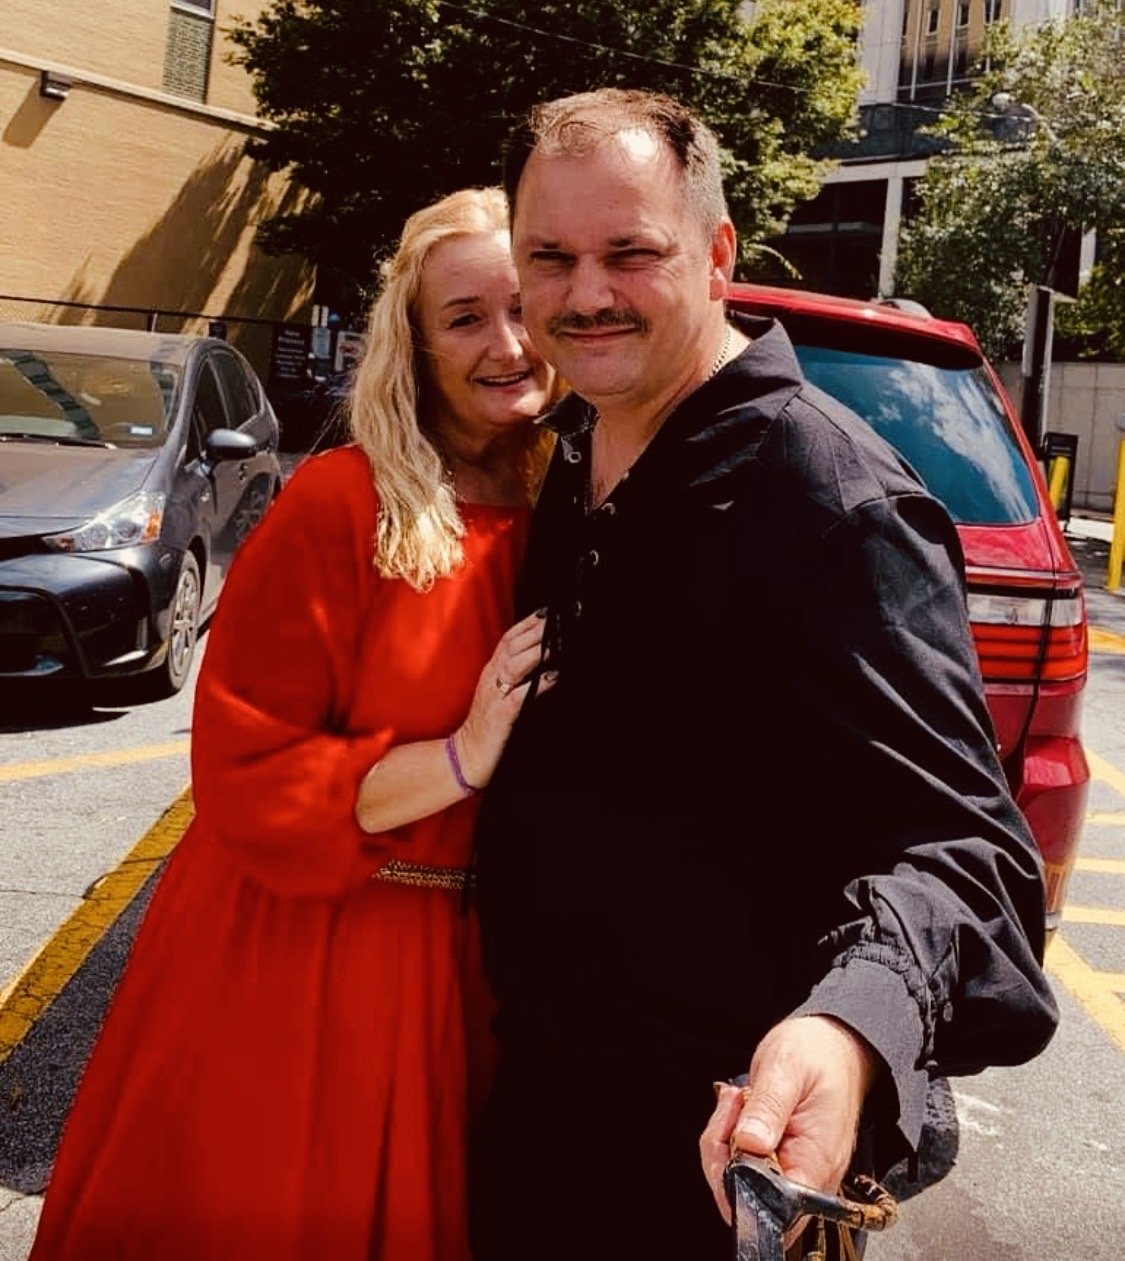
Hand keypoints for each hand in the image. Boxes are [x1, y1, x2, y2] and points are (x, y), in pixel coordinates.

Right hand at [456, 609, 554, 786]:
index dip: (528, 622)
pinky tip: (553, 676)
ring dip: (537, 650)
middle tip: (561, 616)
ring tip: (558, 640)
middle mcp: (492, 677)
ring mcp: (495, 695)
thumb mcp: (500, 693)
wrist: (468, 755)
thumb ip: (517, 675)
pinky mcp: (502, 715)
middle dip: (536, 629)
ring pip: (515, 664)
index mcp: (492, 671)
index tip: (549, 610)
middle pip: (513, 645)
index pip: (509, 638)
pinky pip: (520, 695)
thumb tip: (544, 660)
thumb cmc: (488, 725)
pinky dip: (537, 684)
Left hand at [699, 1016, 875, 1227]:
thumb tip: (749, 1144)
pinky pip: (744, 1163)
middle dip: (722, 1153)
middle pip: (747, 1196)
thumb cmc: (818, 1053)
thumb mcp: (786, 1069)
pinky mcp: (783, 1159)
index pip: (769, 1206)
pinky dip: (731, 1137)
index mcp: (816, 1162)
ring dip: (724, 1140)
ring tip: (738, 1102)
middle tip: (733, 1107)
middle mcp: (808, 1176)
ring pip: (739, 1181)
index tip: (730, 1134)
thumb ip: (768, 1108)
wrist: (832, 1044)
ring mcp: (795, 1169)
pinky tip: (740, 1109)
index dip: (734, 1180)